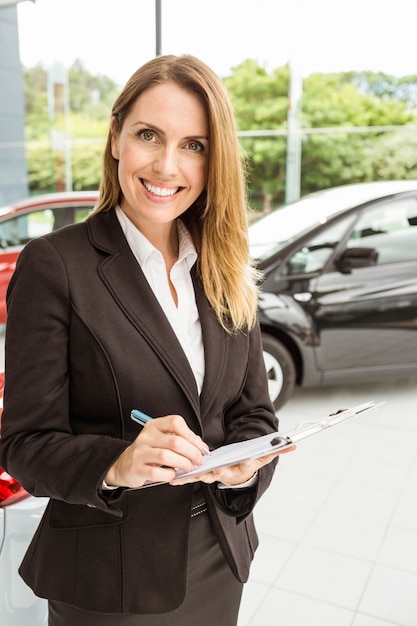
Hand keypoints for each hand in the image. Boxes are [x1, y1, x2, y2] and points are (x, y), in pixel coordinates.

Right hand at [105, 414, 207, 487]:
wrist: (125, 464)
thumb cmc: (148, 452)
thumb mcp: (162, 440)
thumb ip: (181, 440)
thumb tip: (201, 447)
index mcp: (155, 426)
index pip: (175, 423)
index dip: (191, 435)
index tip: (200, 446)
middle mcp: (146, 436)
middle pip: (174, 441)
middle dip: (192, 453)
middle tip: (198, 460)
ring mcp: (140, 452)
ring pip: (166, 456)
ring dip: (182, 463)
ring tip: (188, 468)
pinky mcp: (137, 468)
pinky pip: (157, 472)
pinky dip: (169, 475)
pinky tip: (172, 475)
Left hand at [171, 444, 295, 486]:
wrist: (238, 471)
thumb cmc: (248, 461)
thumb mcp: (264, 456)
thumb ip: (277, 450)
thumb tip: (294, 445)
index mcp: (243, 468)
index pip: (244, 468)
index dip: (239, 467)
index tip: (233, 465)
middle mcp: (229, 474)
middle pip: (219, 475)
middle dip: (210, 474)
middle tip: (203, 474)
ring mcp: (215, 475)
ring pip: (203, 477)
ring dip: (192, 477)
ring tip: (182, 475)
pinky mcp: (204, 474)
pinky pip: (194, 476)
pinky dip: (184, 477)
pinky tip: (174, 478)